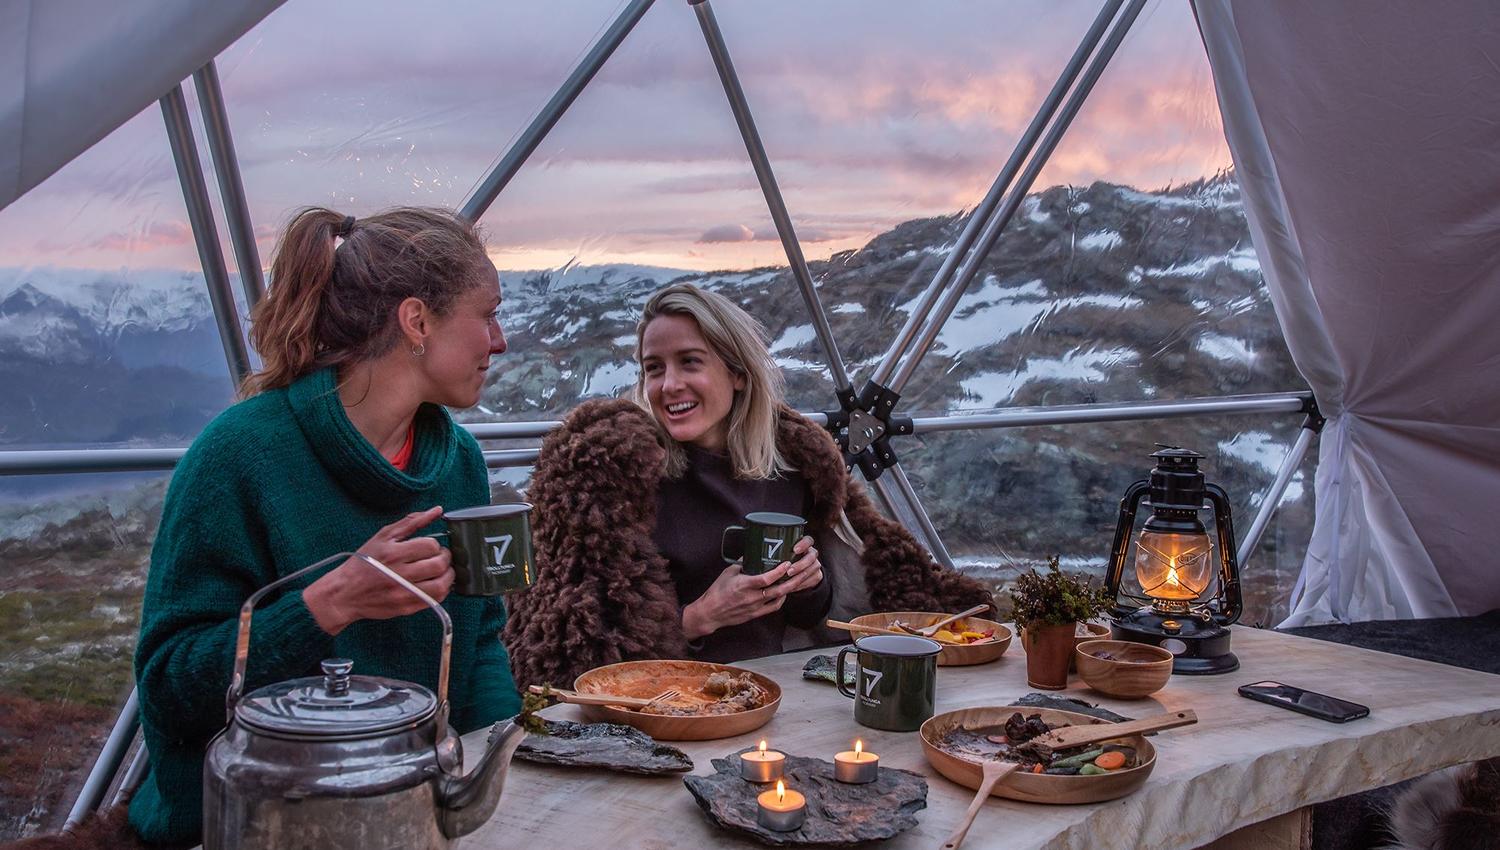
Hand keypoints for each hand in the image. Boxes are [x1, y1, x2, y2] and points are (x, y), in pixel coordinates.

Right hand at [304, 506, 453, 635]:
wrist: (345, 593)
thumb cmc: (364, 562)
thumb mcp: (383, 536)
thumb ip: (412, 522)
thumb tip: (437, 510)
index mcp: (393, 553)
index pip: (430, 546)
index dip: (435, 545)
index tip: (431, 547)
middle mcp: (400, 574)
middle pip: (438, 565)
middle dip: (445, 558)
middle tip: (440, 557)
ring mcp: (404, 593)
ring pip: (441, 586)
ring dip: (448, 576)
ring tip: (441, 571)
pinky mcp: (406, 608)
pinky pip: (435, 600)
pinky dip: (442, 590)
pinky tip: (435, 583)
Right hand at [682, 560, 791, 639]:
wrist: (711, 612)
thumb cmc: (717, 591)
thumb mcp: (728, 572)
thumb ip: (742, 563)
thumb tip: (752, 553)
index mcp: (744, 585)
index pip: (766, 578)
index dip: (779, 571)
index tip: (787, 563)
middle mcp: (752, 597)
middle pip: (778, 589)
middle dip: (792, 580)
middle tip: (801, 571)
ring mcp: (755, 607)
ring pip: (778, 598)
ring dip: (790, 589)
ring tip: (797, 580)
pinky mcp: (755, 614)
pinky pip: (773, 608)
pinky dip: (781, 600)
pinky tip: (785, 593)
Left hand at [774, 536, 822, 595]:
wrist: (797, 573)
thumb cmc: (783, 560)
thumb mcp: (780, 553)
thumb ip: (774, 550)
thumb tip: (758, 549)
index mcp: (804, 544)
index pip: (808, 540)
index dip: (803, 544)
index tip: (795, 550)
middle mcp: (811, 553)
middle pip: (811, 556)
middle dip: (801, 564)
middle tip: (789, 571)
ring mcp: (815, 564)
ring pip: (813, 568)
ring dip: (801, 575)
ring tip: (789, 581)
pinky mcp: (817, 575)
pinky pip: (812, 579)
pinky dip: (803, 584)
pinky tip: (793, 587)